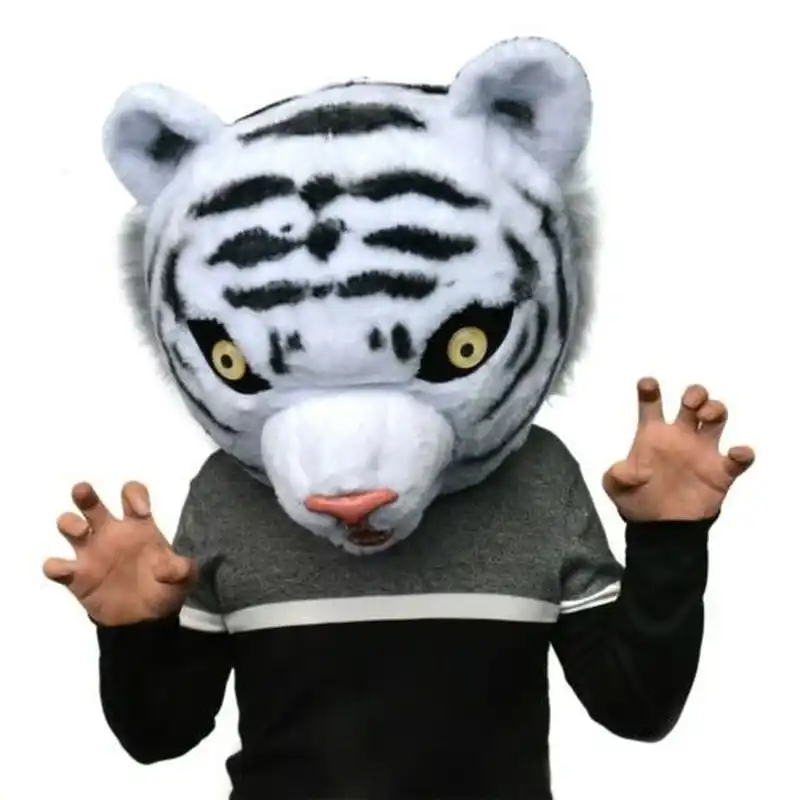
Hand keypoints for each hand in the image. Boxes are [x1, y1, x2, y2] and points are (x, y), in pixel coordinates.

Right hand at [43, 481, 197, 625]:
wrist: (147, 621)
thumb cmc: (165, 588)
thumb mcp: (184, 578)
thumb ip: (181, 569)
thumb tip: (170, 567)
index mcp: (138, 525)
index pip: (131, 494)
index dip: (134, 496)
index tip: (142, 512)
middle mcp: (111, 533)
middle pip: (91, 504)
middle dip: (85, 495)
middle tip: (83, 491)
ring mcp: (91, 553)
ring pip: (69, 525)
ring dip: (69, 523)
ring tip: (82, 532)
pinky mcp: (77, 577)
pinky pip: (56, 566)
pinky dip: (56, 566)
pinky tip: (67, 570)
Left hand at [602, 378, 754, 521]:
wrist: (659, 528)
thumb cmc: (636, 500)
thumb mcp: (616, 487)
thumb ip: (616, 476)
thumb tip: (626, 470)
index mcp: (653, 434)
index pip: (652, 404)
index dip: (649, 391)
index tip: (647, 383)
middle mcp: (680, 436)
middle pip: (693, 402)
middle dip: (695, 394)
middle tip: (690, 402)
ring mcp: (702, 451)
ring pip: (716, 418)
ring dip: (716, 410)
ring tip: (706, 417)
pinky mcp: (720, 472)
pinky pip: (738, 459)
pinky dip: (743, 454)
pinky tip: (736, 454)